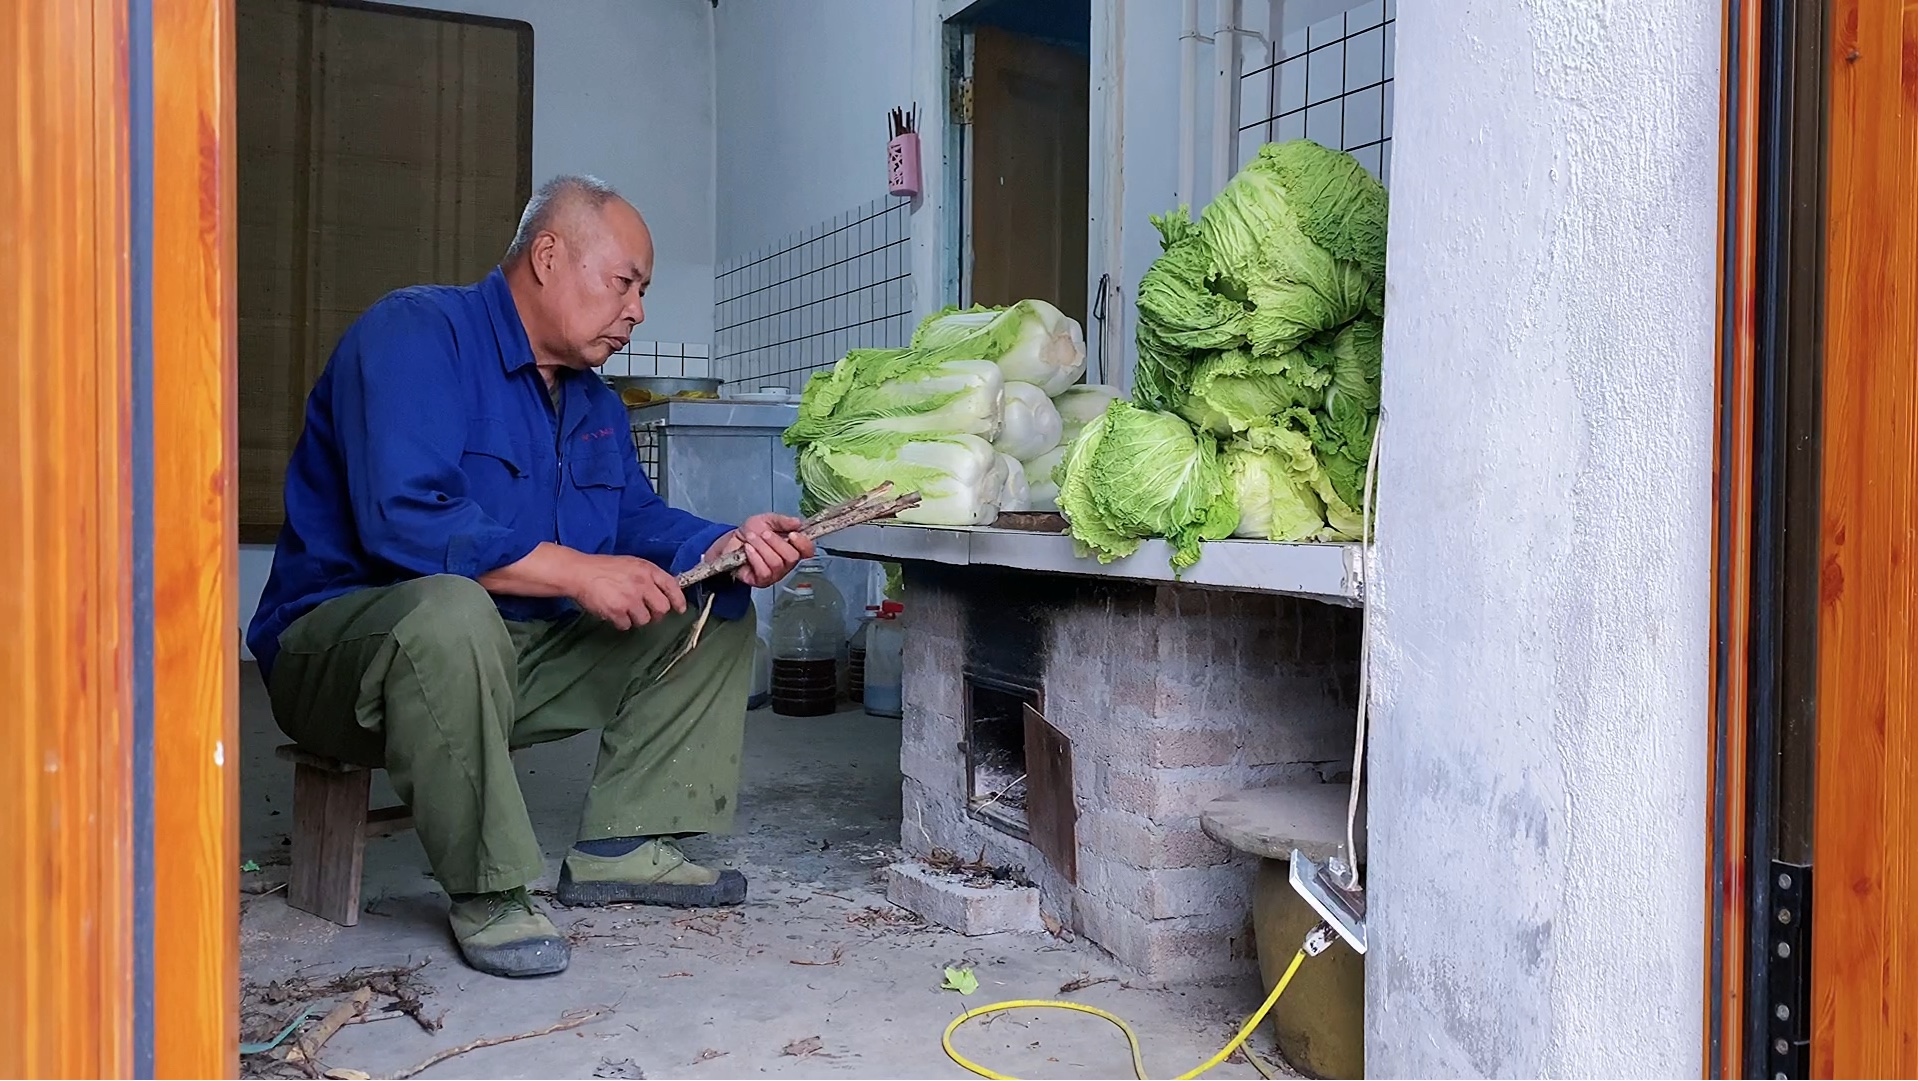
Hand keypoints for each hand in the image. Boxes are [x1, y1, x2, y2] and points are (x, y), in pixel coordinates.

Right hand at [566, 553, 686, 629]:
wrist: (580, 573)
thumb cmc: (604, 568)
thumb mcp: (631, 564)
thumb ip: (648, 577)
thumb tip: (664, 593)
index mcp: (647, 569)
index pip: (672, 586)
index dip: (678, 600)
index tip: (680, 609)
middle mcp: (642, 583)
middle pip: (662, 608)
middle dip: (657, 614)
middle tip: (647, 613)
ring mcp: (630, 598)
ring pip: (645, 620)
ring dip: (636, 619)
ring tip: (624, 609)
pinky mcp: (617, 611)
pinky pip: (627, 625)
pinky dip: (621, 622)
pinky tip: (613, 613)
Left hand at [707, 513, 815, 588]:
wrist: (731, 542)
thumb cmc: (750, 533)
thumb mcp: (767, 520)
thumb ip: (782, 521)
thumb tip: (797, 522)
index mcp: (793, 547)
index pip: (808, 551)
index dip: (803, 543)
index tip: (792, 534)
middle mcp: (787, 563)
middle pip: (792, 557)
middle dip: (776, 542)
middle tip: (764, 534)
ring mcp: (775, 574)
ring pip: (776, 563)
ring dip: (761, 547)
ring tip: (751, 539)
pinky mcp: (761, 581)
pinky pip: (764, 572)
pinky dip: (755, 557)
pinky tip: (748, 549)